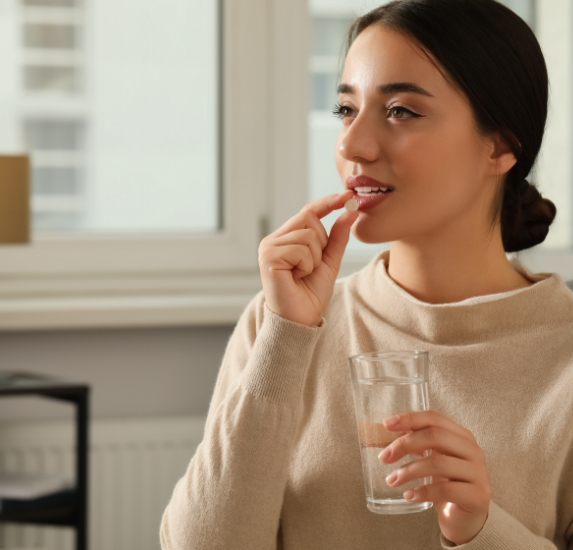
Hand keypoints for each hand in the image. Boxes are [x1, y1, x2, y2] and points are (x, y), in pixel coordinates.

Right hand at [258, 189, 357, 326]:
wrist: (300, 319)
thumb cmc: (311, 293)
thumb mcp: (329, 261)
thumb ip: (337, 237)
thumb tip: (350, 211)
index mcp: (285, 238)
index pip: (308, 212)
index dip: (327, 203)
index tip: (347, 196)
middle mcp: (273, 240)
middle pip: (309, 219)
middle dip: (321, 243)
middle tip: (311, 266)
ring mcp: (268, 247)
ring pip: (308, 235)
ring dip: (314, 258)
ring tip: (302, 274)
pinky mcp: (268, 257)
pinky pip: (301, 249)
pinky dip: (306, 265)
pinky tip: (296, 278)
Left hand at [380, 411, 490, 545]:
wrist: (465, 519)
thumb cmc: (444, 484)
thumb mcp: (429, 459)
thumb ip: (411, 445)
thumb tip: (376, 434)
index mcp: (461, 436)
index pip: (434, 418)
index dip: (410, 418)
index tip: (386, 424)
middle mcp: (473, 450)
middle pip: (435, 436)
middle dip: (405, 444)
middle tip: (384, 457)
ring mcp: (478, 473)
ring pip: (438, 463)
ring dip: (409, 471)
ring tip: (391, 480)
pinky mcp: (478, 495)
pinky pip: (446, 490)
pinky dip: (423, 491)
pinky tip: (409, 495)